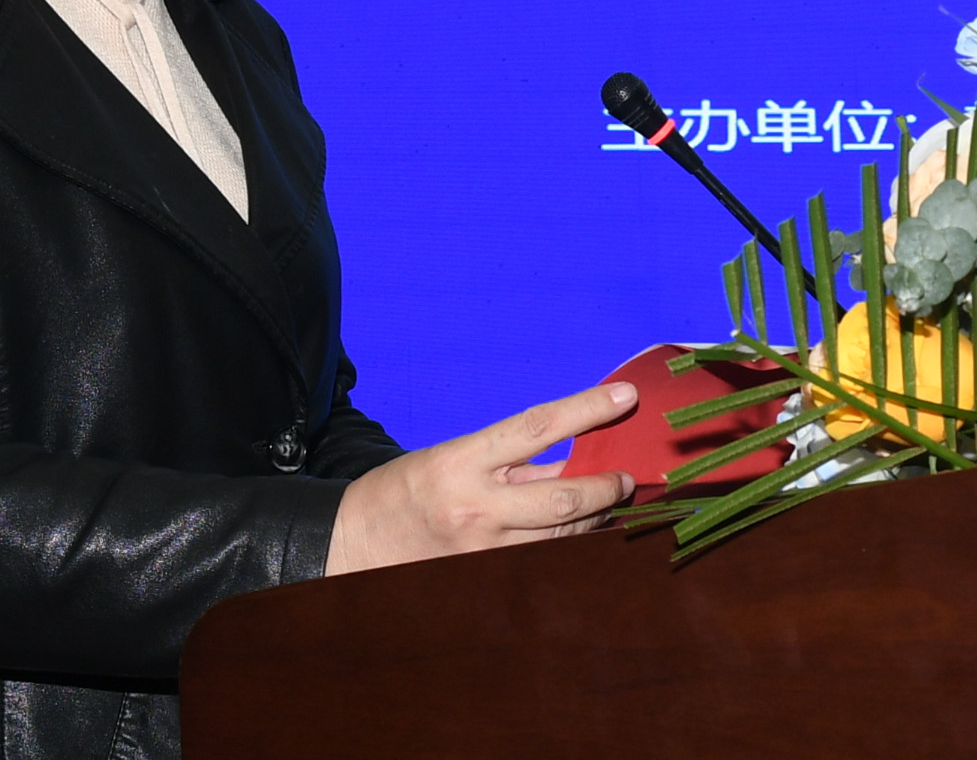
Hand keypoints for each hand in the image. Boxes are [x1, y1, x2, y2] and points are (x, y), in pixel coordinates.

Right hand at [322, 380, 640, 575]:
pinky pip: (543, 558)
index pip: (538, 428)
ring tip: (602, 501)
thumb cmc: (404, 491)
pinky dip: (566, 542)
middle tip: (625, 478)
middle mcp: (475, 507)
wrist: (351, 544)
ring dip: (591, 516)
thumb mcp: (453, 457)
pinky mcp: (485, 578)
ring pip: (561, 533)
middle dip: (606, 486)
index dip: (587, 409)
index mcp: (462, 461)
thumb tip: (576, 455)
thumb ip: (513, 461)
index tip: (624, 397)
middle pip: (564, 495)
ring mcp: (482, 550)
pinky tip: (575, 531)